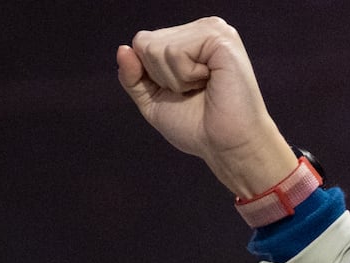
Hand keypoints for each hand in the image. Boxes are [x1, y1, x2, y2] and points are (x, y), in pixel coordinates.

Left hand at [117, 17, 296, 196]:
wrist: (227, 146)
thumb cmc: (197, 127)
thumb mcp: (153, 101)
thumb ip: (133, 77)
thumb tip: (122, 50)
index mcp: (187, 40)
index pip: (142, 44)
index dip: (151, 76)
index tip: (181, 91)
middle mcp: (200, 29)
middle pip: (145, 43)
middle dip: (161, 78)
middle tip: (193, 91)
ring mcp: (211, 30)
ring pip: (157, 48)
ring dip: (175, 79)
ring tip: (202, 87)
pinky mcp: (219, 37)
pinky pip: (175, 51)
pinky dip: (185, 76)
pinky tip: (209, 81)